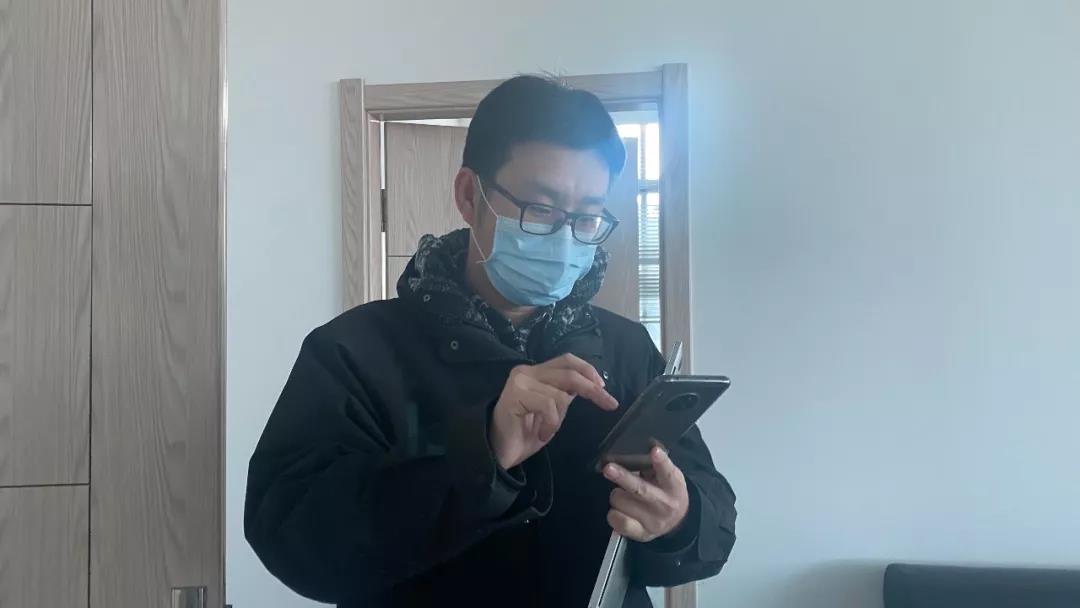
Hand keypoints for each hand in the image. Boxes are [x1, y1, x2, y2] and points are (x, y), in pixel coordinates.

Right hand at [490, 354, 618, 468]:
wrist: (499, 454)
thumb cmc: (524, 434)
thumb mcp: (553, 411)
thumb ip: (565, 394)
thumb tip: (590, 384)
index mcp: (536, 373)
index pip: (567, 360)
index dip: (588, 370)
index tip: (605, 388)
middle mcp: (526, 372)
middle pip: (568, 373)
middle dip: (592, 388)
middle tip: (609, 403)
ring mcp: (519, 382)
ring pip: (559, 394)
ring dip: (560, 417)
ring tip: (548, 430)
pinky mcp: (514, 396)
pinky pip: (548, 406)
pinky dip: (551, 424)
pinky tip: (542, 434)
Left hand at [603, 447, 689, 541]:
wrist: (678, 521)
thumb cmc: (667, 491)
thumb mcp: (668, 477)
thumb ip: (655, 466)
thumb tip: (636, 452)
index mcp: (674, 486)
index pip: (668, 472)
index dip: (661, 462)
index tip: (654, 451)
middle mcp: (664, 505)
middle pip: (640, 490)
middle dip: (622, 477)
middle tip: (608, 468)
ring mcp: (652, 521)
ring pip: (621, 501)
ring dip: (617, 494)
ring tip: (624, 494)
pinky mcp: (640, 534)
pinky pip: (617, 520)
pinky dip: (613, 512)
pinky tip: (620, 509)